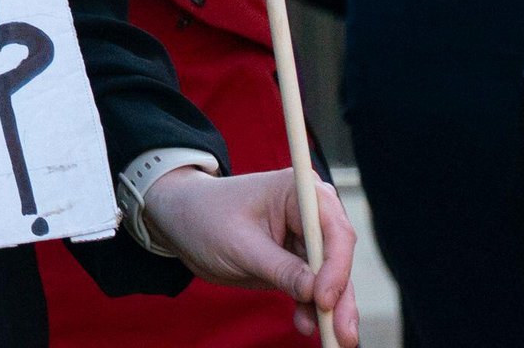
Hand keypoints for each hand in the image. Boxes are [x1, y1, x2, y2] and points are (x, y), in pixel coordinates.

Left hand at [141, 167, 358, 345]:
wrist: (181, 221)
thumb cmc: (205, 218)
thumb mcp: (239, 244)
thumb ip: (279, 268)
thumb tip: (316, 293)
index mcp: (297, 191)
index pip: (333, 230)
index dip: (336, 266)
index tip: (324, 299)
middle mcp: (309, 213)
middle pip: (339, 258)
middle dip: (341, 296)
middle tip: (343, 334)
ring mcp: (304, 239)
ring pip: (332, 278)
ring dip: (333, 310)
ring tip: (330, 339)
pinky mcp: (297, 262)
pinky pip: (314, 289)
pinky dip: (314, 309)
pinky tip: (305, 324)